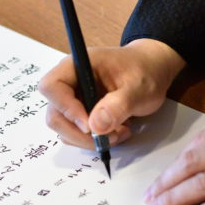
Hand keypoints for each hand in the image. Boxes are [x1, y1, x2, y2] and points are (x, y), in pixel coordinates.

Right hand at [39, 39, 185, 148]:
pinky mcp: (80, 111)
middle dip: (78, 133)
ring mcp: (73, 98)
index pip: (52, 86)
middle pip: (55, 113)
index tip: (89, 125)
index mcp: (79, 65)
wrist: (152, 71)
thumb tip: (96, 125)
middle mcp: (70, 81)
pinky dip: (93, 139)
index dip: (65, 108)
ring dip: (88, 139)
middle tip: (106, 138)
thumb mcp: (138, 87)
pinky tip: (114, 131)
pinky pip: (75, 132)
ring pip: (64, 127)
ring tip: (118, 133)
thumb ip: (118, 105)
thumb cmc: (145, 71)